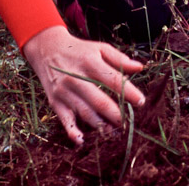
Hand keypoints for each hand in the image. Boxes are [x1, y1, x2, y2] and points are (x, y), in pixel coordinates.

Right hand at [22, 25, 145, 145]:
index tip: (141, 102)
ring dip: (100, 125)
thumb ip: (120, 59)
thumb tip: (140, 68)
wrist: (47, 49)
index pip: (113, 80)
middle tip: (127, 122)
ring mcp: (65, 91)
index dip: (129, 93)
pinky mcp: (55, 102)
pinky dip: (72, 131)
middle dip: (116, 114)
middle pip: (99, 101)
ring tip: (113, 132)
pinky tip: (81, 141)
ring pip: (85, 112)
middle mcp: (76, 78)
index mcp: (91, 63)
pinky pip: (65, 119)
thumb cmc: (79, 50)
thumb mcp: (100, 48)